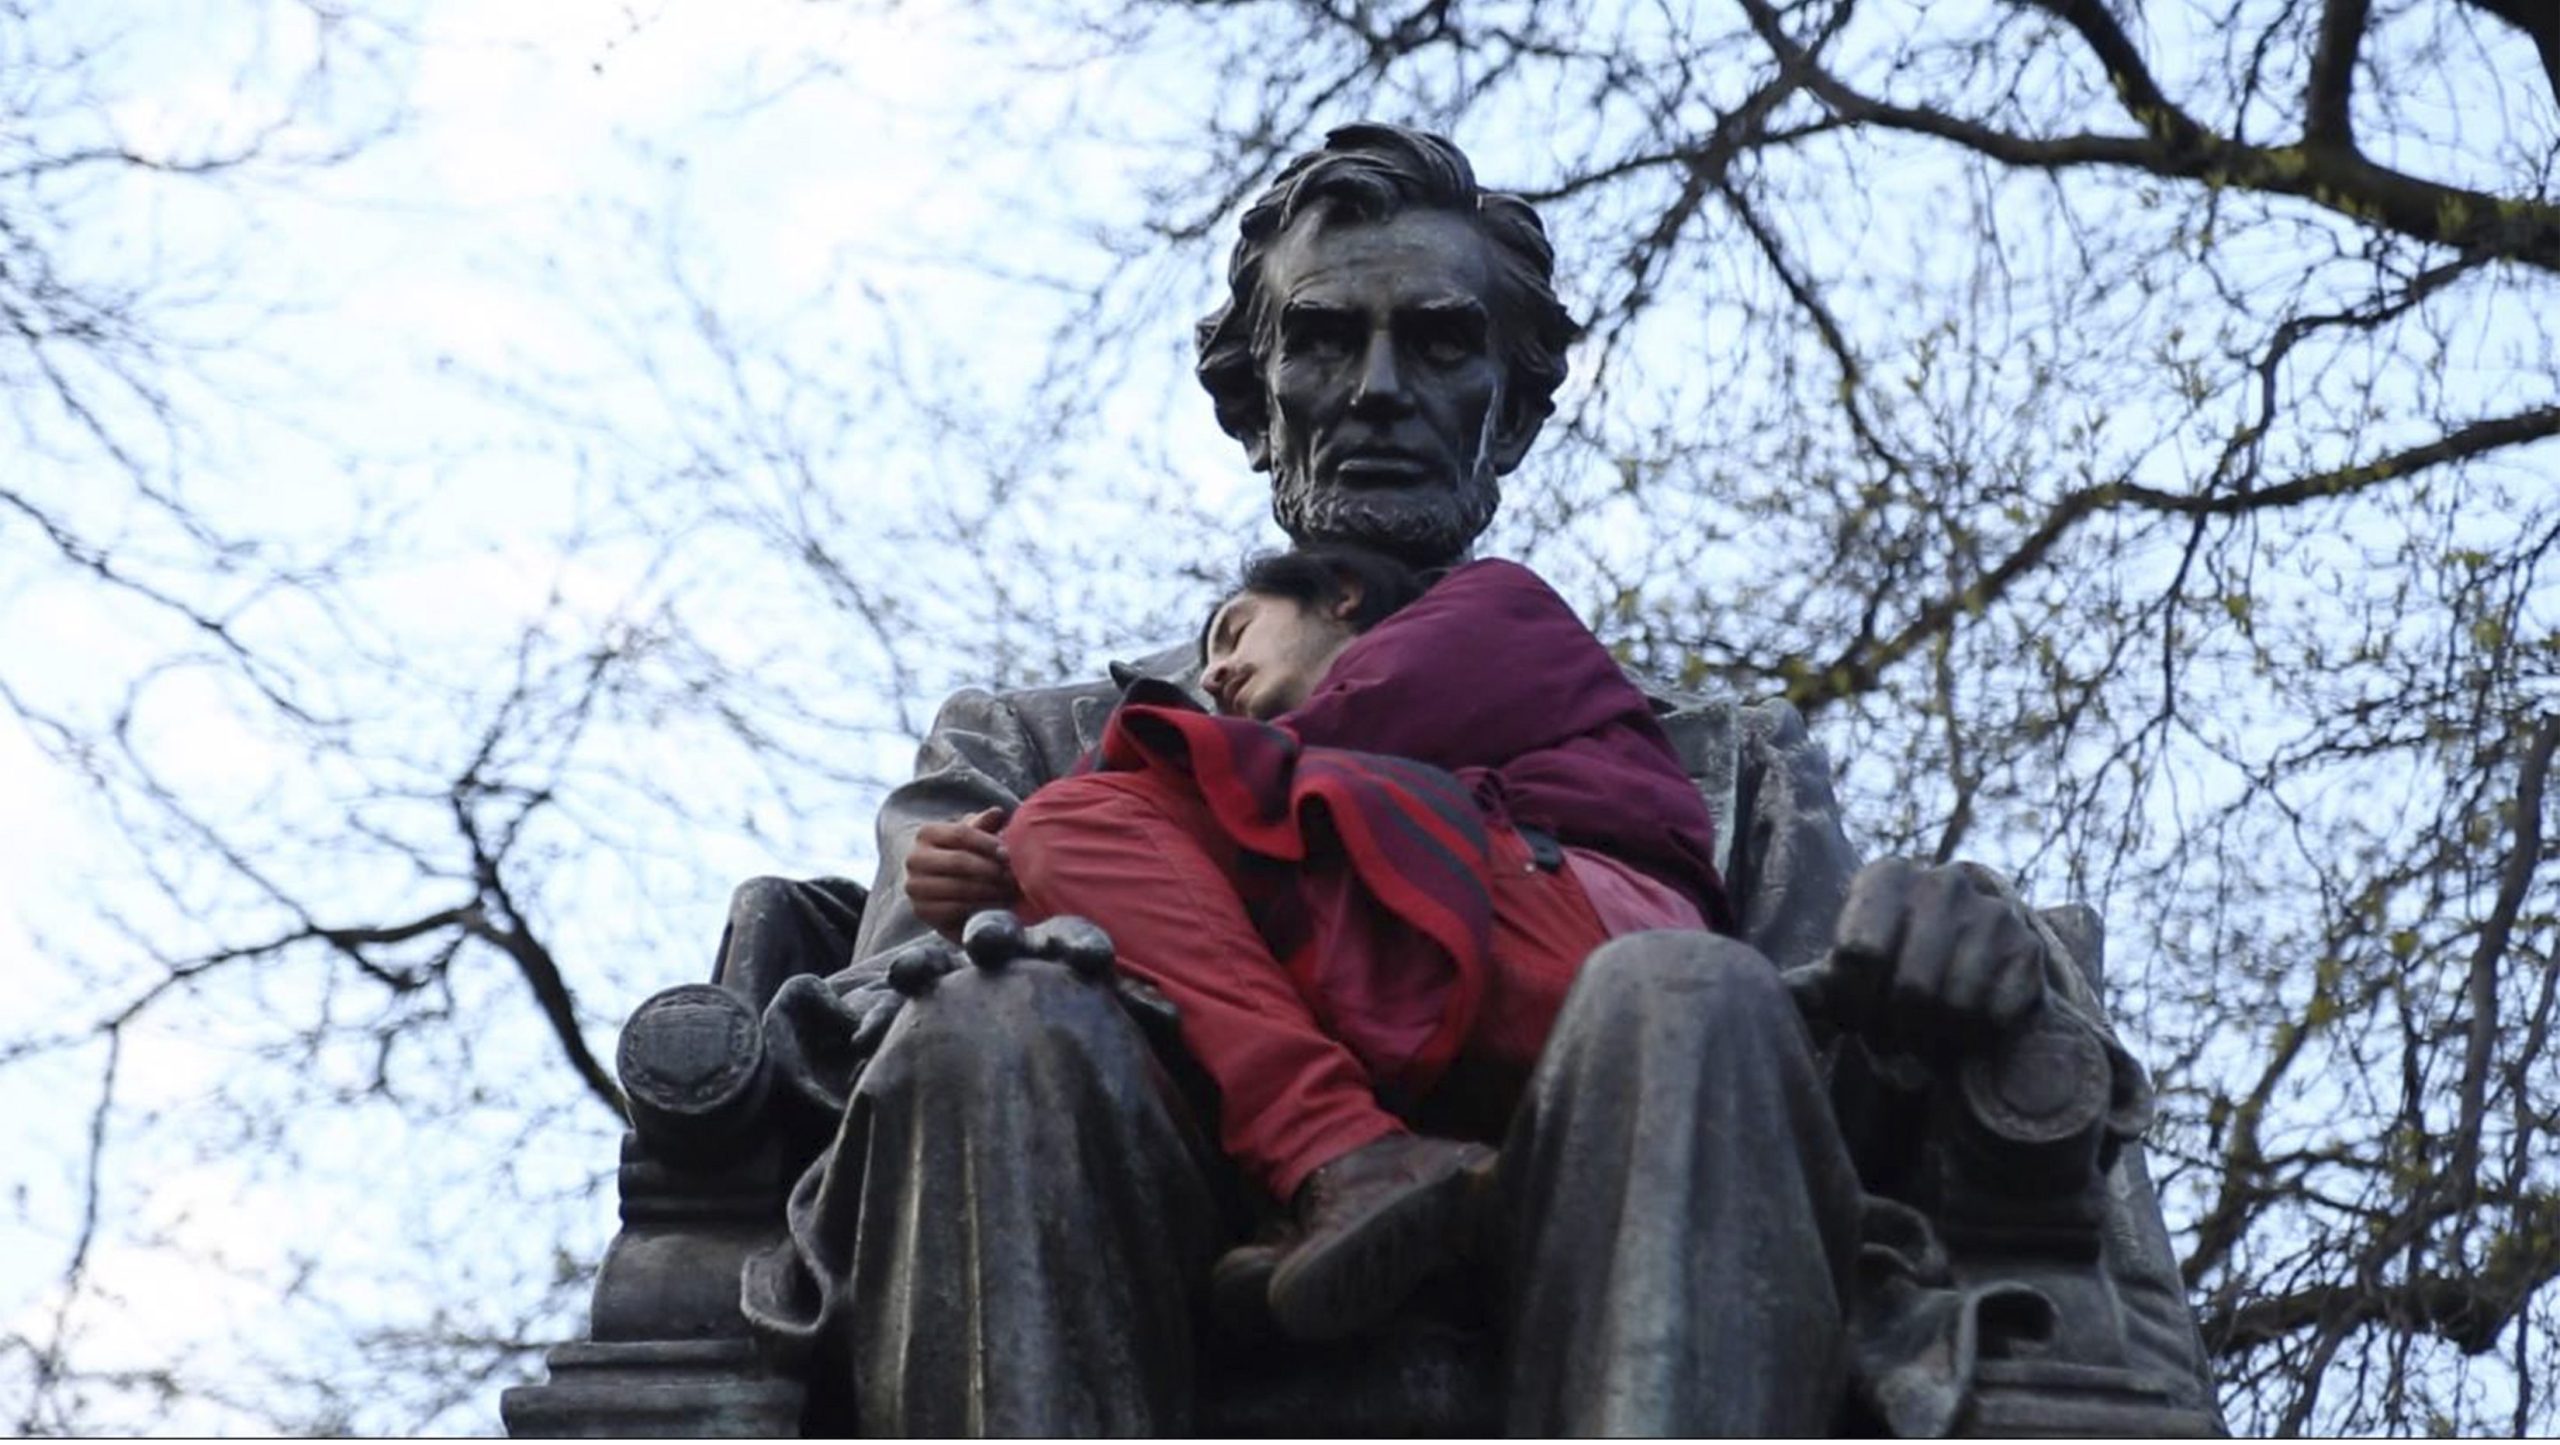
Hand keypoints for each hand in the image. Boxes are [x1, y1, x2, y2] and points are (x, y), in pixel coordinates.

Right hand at [905, 805, 1017, 940]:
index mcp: (927, 833)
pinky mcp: (921, 911)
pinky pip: (955, 909)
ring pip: (959, 887)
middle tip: (1012, 877)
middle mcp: (915, 858)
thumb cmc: (962, 857)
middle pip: (959, 861)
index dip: (988, 844)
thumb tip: (997, 813)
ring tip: (1009, 892)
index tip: (1008, 854)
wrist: (941, 891)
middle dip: (991, 870)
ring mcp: (915, 886)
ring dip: (990, 891)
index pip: (961, 834)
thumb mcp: (972, 838)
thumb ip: (983, 825)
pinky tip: (997, 906)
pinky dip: (980, 908)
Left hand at [1825, 857, 2046, 1056]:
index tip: (1854, 1016)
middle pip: (1911, 988)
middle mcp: (1943, 882)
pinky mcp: (2028, 947)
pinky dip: (1974, 1038)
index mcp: (1886, 875)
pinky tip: (1960, 1028)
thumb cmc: (1888, 964)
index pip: (1859, 955)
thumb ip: (1811, 986)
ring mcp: (1991, 912)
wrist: (1966, 954)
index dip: (1853, 1003)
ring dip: (1935, 1039)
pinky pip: (1995, 1016)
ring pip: (1956, 1006)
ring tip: (1923, 1035)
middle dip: (1896, 1029)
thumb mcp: (1843, 967)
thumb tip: (1777, 996)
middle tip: (1891, 1038)